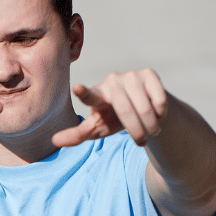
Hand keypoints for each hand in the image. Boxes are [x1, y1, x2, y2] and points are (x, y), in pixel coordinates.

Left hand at [51, 68, 167, 147]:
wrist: (141, 108)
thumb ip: (77, 134)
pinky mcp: (148, 74)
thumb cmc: (113, 118)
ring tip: (151, 130)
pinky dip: (160, 112)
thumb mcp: (97, 128)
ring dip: (150, 124)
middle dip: (136, 130)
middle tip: (141, 141)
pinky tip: (157, 112)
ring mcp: (130, 75)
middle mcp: (111, 82)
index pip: (89, 96)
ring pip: (144, 107)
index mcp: (97, 95)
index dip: (83, 93)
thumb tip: (54, 141)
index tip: (76, 88)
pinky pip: (158, 99)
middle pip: (125, 111)